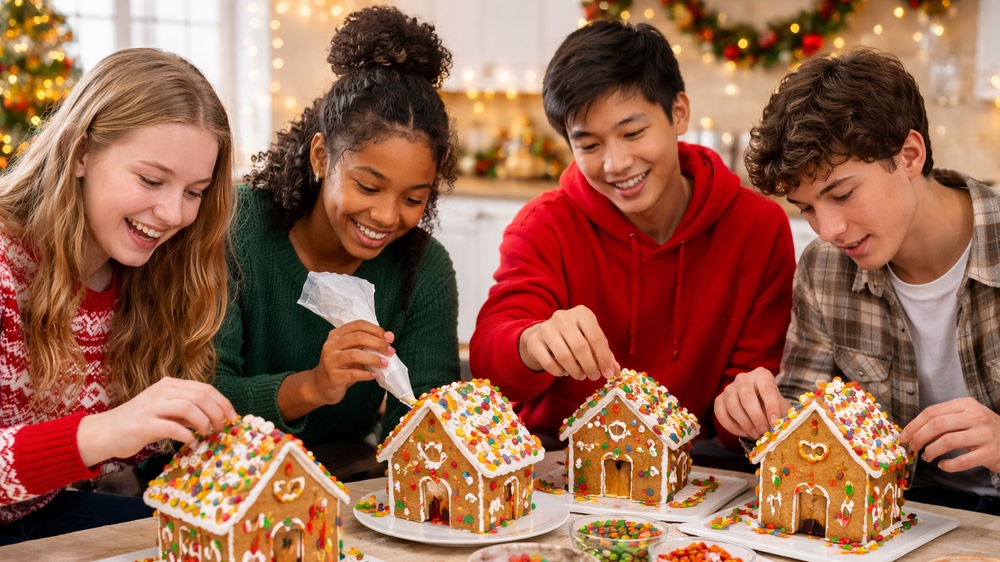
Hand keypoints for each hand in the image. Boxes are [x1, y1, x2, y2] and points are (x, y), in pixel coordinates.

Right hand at [77, 377, 236, 467]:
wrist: (104, 433)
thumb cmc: (138, 424)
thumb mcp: (166, 412)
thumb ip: (187, 412)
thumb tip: (216, 417)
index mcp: (169, 385)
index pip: (204, 388)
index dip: (222, 402)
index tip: (232, 417)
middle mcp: (161, 391)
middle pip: (200, 396)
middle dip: (217, 412)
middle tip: (221, 428)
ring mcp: (151, 406)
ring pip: (189, 407)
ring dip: (204, 422)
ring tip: (207, 433)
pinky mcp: (144, 424)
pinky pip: (172, 427)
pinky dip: (187, 435)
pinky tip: (190, 442)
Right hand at [281, 320, 391, 418]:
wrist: (320, 386)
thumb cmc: (341, 366)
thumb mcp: (353, 351)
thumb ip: (369, 344)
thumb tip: (390, 337)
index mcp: (336, 334)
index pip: (358, 325)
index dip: (376, 330)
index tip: (388, 339)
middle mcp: (331, 345)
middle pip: (358, 337)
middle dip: (378, 343)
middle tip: (390, 351)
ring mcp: (330, 360)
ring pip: (354, 354)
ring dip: (374, 358)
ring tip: (385, 363)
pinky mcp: (333, 376)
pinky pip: (353, 373)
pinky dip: (366, 374)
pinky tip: (374, 375)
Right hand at [518, 305, 617, 380]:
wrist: (544, 334)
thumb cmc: (574, 338)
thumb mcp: (591, 341)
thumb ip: (605, 354)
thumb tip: (615, 371)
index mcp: (582, 313)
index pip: (596, 337)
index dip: (604, 358)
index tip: (608, 374)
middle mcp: (563, 317)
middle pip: (580, 347)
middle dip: (590, 366)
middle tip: (594, 376)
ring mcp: (546, 328)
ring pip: (564, 356)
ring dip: (576, 371)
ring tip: (580, 375)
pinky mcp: (535, 341)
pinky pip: (549, 363)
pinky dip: (559, 372)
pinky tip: (564, 372)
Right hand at [713, 367, 789, 439]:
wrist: (759, 404)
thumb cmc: (771, 405)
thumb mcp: (780, 406)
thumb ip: (780, 415)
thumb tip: (779, 427)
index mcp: (762, 375)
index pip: (766, 389)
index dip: (771, 406)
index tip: (775, 422)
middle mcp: (743, 378)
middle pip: (747, 397)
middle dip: (756, 417)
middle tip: (764, 431)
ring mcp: (729, 388)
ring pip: (733, 407)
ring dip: (745, 424)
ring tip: (756, 434)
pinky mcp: (719, 399)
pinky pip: (721, 414)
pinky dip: (732, 427)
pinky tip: (743, 433)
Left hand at [900, 397, 999, 472]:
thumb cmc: (984, 430)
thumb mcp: (967, 417)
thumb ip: (945, 419)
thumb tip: (913, 431)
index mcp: (966, 404)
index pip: (932, 412)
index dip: (914, 425)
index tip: (904, 436)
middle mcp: (976, 416)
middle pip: (937, 424)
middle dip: (919, 437)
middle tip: (912, 447)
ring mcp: (985, 434)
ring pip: (948, 441)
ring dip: (931, 451)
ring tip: (927, 457)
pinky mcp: (991, 453)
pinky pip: (963, 460)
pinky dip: (949, 465)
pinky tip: (943, 466)